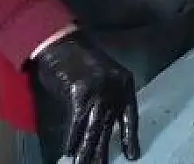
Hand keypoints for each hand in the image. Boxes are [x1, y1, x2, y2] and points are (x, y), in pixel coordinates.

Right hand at [30, 31, 139, 162]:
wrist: (60, 41)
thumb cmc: (78, 60)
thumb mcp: (102, 78)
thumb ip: (107, 98)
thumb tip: (104, 127)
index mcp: (124, 84)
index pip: (130, 116)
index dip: (131, 137)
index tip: (133, 156)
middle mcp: (115, 88)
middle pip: (110, 127)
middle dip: (104, 150)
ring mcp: (98, 90)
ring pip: (94, 129)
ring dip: (88, 151)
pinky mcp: (80, 92)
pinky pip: (77, 122)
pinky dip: (73, 138)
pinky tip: (70, 151)